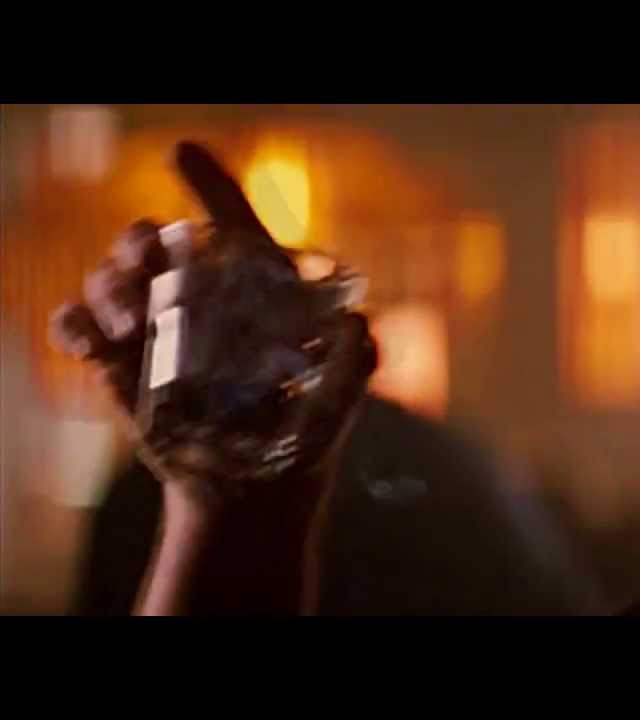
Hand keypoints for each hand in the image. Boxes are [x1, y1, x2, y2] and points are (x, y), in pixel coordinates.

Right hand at [49, 142, 376, 517]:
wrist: (254, 495)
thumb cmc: (305, 438)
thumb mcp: (340, 398)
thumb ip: (354, 361)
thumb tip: (359, 328)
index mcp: (256, 289)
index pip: (231, 222)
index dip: (207, 184)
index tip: (180, 154)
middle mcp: (200, 298)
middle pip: (155, 241)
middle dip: (142, 242)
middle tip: (148, 268)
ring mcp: (154, 330)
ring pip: (112, 276)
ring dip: (110, 284)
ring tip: (130, 319)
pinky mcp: (118, 367)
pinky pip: (77, 328)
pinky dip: (76, 325)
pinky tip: (97, 346)